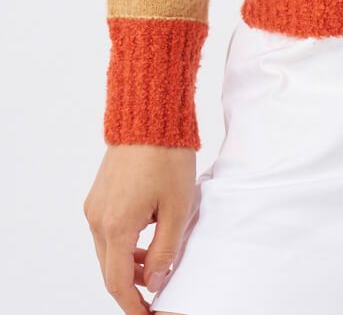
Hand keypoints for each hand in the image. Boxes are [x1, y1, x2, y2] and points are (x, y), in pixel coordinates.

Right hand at [83, 145, 195, 312]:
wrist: (150, 116)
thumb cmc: (168, 156)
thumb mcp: (178, 207)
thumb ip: (166, 250)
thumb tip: (155, 281)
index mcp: (116, 226)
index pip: (118, 282)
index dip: (132, 305)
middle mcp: (97, 219)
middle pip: (109, 269)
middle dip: (132, 285)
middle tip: (156, 291)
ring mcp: (94, 206)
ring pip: (107, 250)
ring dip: (129, 262)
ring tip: (159, 261)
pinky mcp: (98, 195)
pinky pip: (107, 230)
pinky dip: (124, 242)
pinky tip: (148, 235)